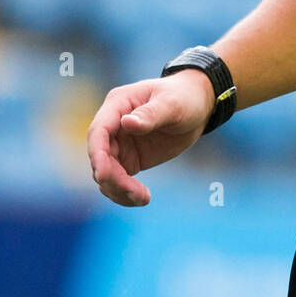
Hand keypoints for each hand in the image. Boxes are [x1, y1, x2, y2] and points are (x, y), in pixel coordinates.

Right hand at [86, 70, 215, 205]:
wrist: (198, 107)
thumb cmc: (184, 97)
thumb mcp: (172, 104)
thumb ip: (150, 114)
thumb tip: (126, 123)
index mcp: (118, 104)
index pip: (99, 131)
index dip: (97, 154)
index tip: (103, 175)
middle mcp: (113, 125)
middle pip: (100, 157)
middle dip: (113, 178)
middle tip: (136, 193)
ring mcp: (119, 144)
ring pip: (106, 172)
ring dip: (118, 190)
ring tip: (143, 198)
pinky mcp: (129, 159)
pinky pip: (118, 180)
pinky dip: (124, 193)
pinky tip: (142, 198)